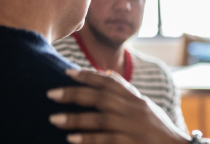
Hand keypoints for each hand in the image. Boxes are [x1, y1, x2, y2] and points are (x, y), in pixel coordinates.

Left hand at [47, 69, 189, 143]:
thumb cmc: (158, 129)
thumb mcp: (145, 106)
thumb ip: (127, 91)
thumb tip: (107, 73)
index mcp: (137, 100)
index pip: (110, 83)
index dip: (89, 76)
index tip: (67, 72)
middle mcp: (135, 110)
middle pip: (102, 98)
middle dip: (75, 94)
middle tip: (51, 93)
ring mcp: (133, 127)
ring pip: (101, 119)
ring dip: (76, 118)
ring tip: (53, 119)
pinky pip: (106, 140)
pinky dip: (89, 138)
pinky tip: (71, 138)